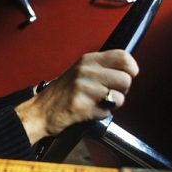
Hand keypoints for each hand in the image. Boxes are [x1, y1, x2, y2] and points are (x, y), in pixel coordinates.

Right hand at [15, 50, 138, 144]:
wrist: (40, 111)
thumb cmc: (62, 94)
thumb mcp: (80, 71)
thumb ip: (102, 68)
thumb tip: (128, 71)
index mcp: (87, 60)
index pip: (123, 57)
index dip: (131, 69)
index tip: (128, 76)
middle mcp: (86, 70)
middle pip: (126, 79)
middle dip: (121, 91)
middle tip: (107, 93)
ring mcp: (83, 87)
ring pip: (119, 97)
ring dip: (112, 104)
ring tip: (97, 103)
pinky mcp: (82, 104)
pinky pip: (107, 111)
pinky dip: (101, 114)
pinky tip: (89, 110)